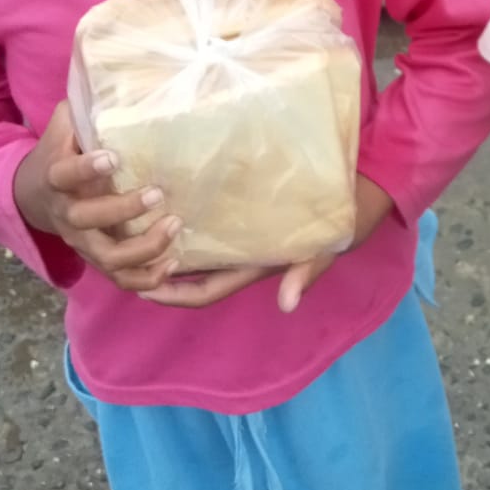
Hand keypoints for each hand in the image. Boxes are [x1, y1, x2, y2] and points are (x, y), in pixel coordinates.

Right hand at [13, 102, 180, 292]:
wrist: (34, 196)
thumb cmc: (61, 153)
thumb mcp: (65, 126)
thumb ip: (83, 106)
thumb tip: (107, 74)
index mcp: (57, 177)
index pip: (65, 174)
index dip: (86, 168)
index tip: (112, 156)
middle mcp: (68, 214)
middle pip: (88, 219)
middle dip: (123, 209)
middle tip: (158, 193)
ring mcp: (82, 241)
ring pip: (108, 257)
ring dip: (142, 248)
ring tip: (175, 227)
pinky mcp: (97, 259)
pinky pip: (120, 279)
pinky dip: (146, 278)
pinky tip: (173, 264)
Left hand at [138, 177, 396, 313]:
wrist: (365, 186)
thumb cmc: (345, 218)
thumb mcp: (327, 247)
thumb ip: (307, 272)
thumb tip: (286, 304)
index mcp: (256, 266)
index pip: (207, 290)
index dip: (174, 294)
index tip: (142, 287)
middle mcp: (244, 251)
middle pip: (192, 272)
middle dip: (158, 269)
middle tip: (123, 256)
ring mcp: (245, 231)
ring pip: (197, 246)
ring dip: (166, 243)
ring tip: (135, 227)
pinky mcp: (248, 207)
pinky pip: (210, 217)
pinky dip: (188, 215)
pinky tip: (168, 197)